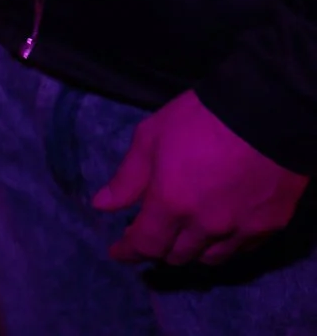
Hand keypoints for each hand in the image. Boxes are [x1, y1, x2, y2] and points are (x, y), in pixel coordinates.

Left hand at [95, 89, 310, 265]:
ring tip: (182, 236)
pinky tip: (217, 232)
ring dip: (191, 251)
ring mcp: (241, 229)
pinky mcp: (270, 225)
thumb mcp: (150, 138)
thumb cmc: (200, 119)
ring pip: (210, 258)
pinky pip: (242, 249)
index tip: (118, 252)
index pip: (145, 244)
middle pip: (177, 255)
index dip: (128, 252)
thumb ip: (127, 178)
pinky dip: (224, 245)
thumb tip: (102, 206)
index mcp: (172, 203)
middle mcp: (206, 225)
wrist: (266, 112)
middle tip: (151, 233)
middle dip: (158, 248)